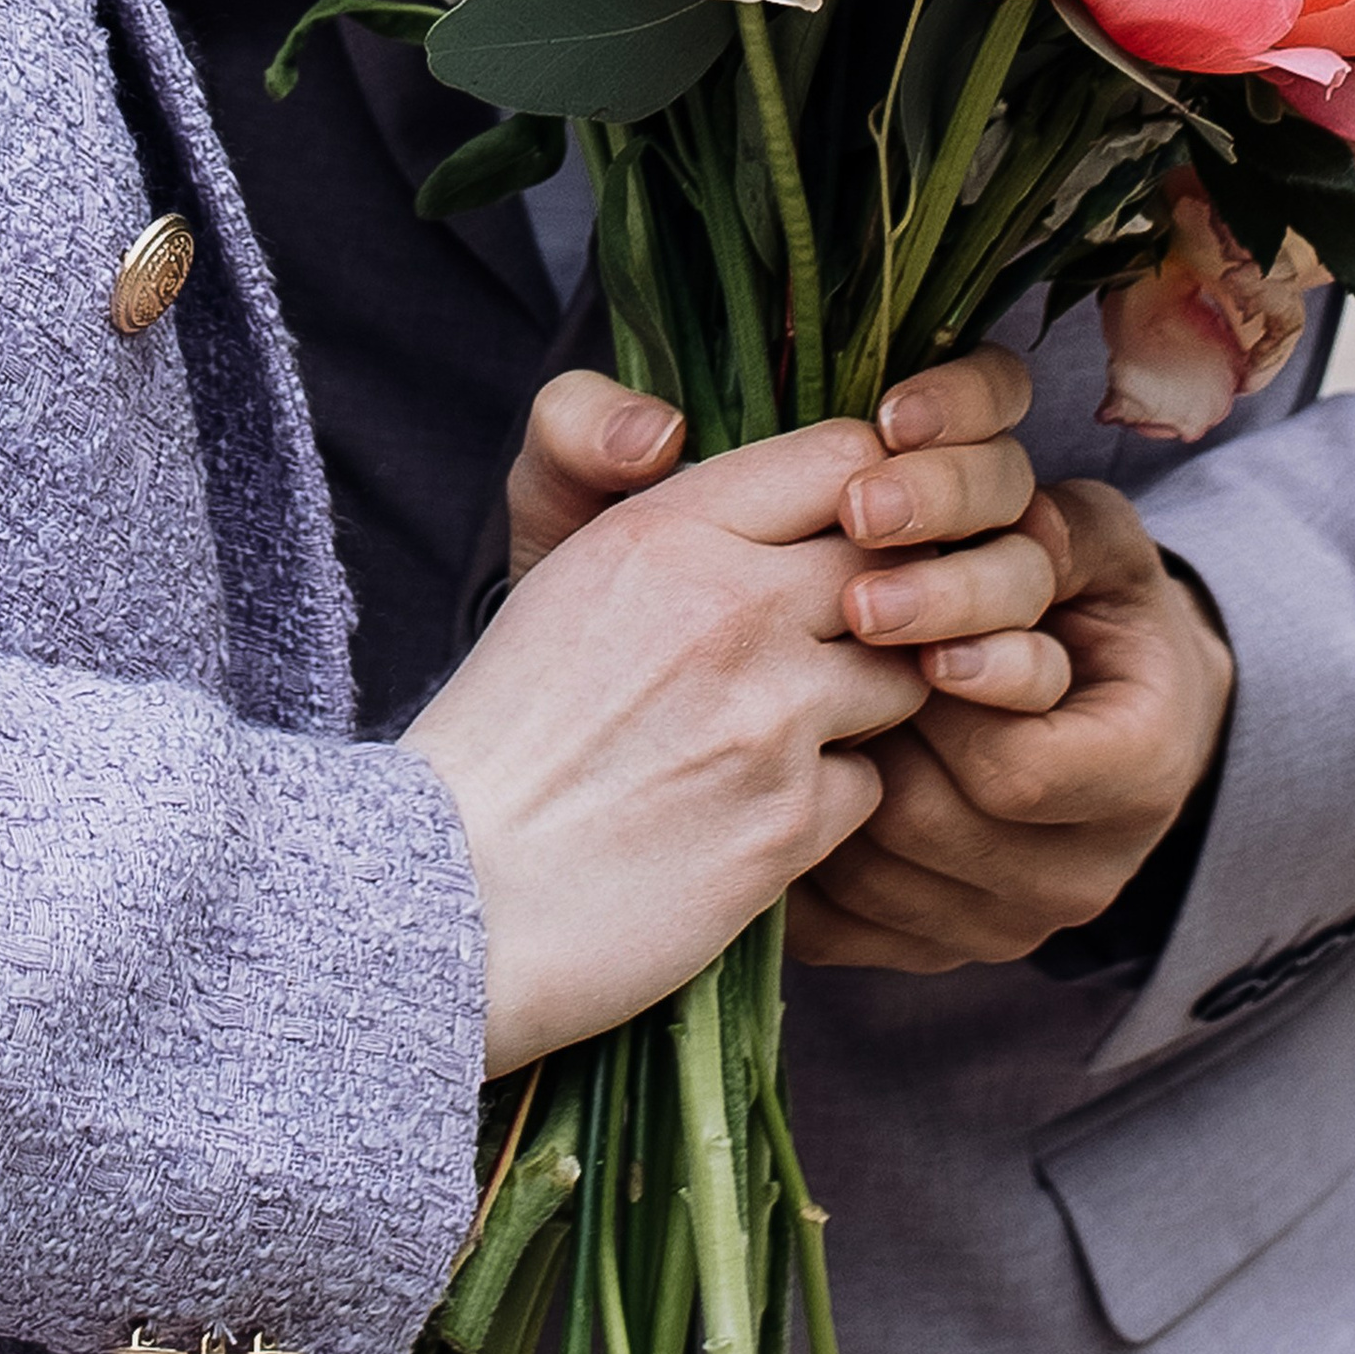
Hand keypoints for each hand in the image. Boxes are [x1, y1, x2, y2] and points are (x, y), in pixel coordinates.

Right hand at [408, 355, 1057, 1074]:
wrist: (450, 895)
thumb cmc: (500, 739)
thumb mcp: (562, 579)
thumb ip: (674, 516)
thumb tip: (769, 488)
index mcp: (662, 531)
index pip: (842, 458)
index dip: (865, 496)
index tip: (847, 536)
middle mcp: (730, 606)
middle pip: (896, 564)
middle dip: (881, 602)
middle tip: (832, 642)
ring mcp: (771, 716)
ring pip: (904, 676)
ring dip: (863, 705)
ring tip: (780, 733)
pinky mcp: (792, 820)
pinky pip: (872, 783)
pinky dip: (829, 800)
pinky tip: (754, 812)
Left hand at [787, 479, 1235, 973]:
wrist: (1112, 709)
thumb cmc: (1094, 605)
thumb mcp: (1096, 547)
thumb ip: (1044, 533)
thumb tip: (952, 525)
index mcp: (1141, 777)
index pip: (1013, 765)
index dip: (932, 687)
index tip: (867, 610)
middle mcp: (1082, 876)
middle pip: (924, 819)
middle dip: (858, 725)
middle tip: (800, 652)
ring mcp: (1006, 926)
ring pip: (866, 872)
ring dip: (814, 781)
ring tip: (786, 701)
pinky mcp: (935, 950)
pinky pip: (831, 921)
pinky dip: (791, 848)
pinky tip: (772, 770)